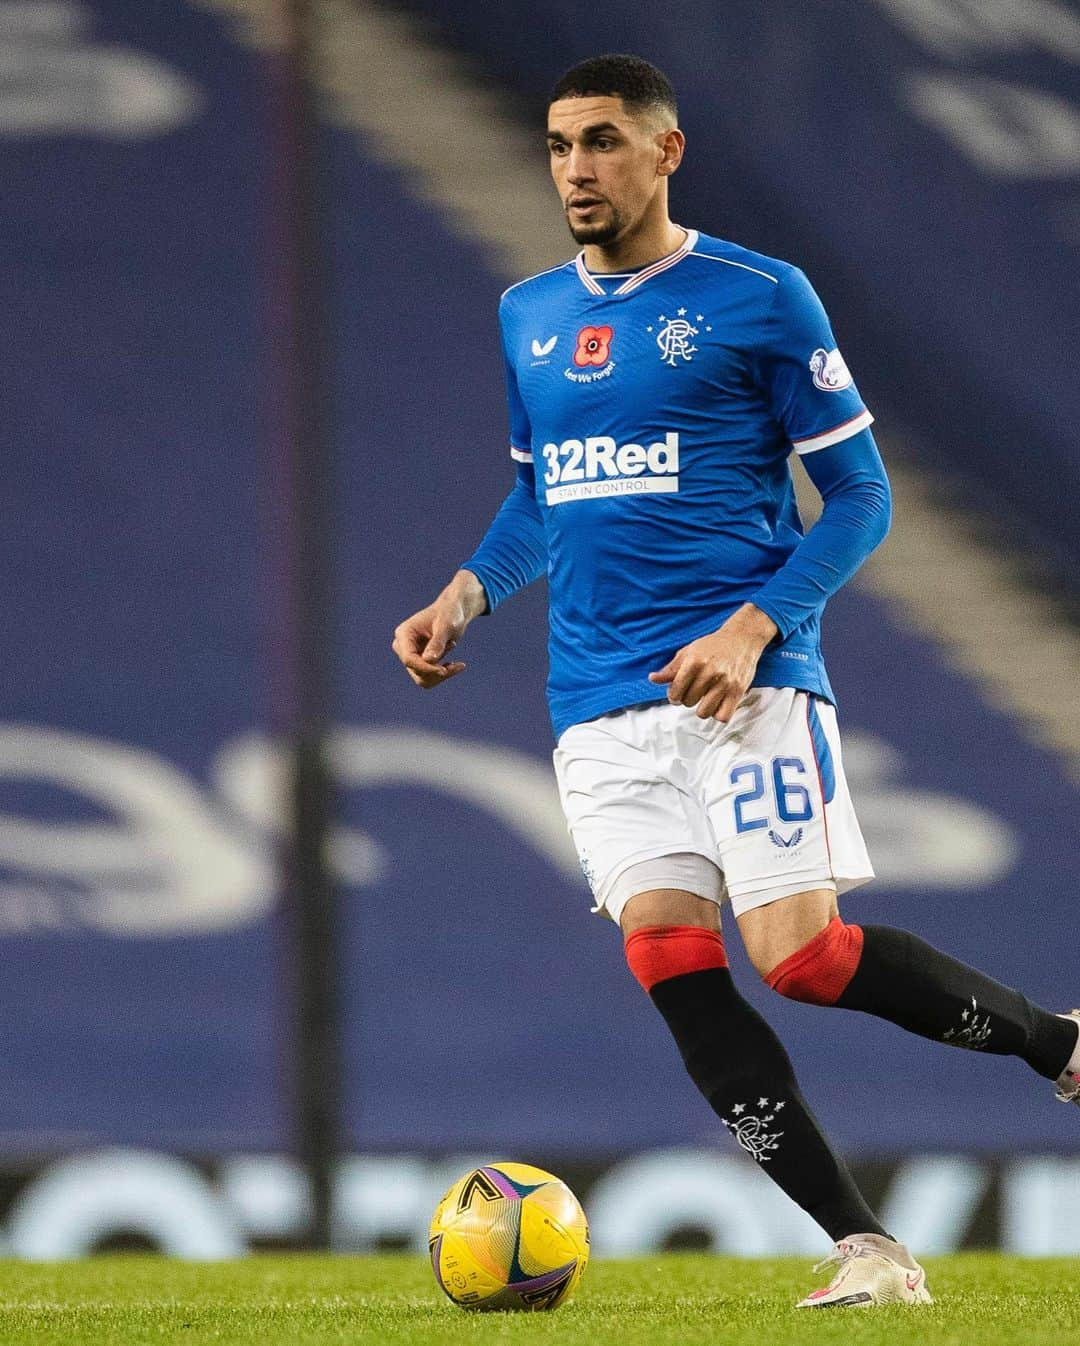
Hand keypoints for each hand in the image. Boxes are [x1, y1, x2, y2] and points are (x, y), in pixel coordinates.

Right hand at [392, 570, 486, 688]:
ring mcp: (411, 655)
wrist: (454, 612)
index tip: (444, 670)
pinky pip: (429, 677)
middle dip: (436, 671)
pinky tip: (457, 665)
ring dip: (441, 674)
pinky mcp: (420, 661)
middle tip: (458, 665)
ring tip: (458, 664)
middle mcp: (403, 646)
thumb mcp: (446, 626)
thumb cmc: (449, 613)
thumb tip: (428, 660)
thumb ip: (437, 642)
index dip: (425, 668)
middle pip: (415, 671)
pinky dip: (443, 673)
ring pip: (422, 678)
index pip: (408, 659)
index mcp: (404, 634)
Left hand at [648, 604, 777, 721]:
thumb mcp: (689, 652)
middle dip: (688, 699)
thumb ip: (671, 668)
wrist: (741, 638)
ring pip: (704, 712)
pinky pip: (723, 716)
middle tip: (694, 692)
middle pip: (688, 702)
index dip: (673, 696)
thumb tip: (653, 679)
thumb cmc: (713, 646)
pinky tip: (717, 703)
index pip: (675, 691)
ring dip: (702, 708)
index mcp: (694, 661)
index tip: (677, 694)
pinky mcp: (738, 691)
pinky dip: (718, 714)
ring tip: (705, 698)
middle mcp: (710, 672)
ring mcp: (725, 682)